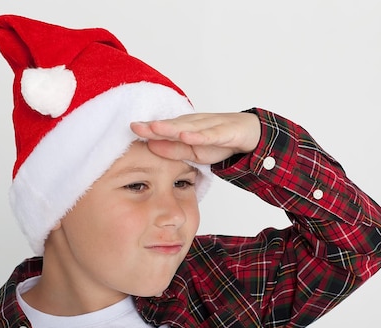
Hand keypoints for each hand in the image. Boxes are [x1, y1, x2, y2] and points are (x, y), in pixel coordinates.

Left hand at [130, 112, 259, 164]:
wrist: (251, 134)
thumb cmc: (221, 141)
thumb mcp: (194, 152)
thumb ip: (174, 150)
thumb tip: (151, 146)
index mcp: (186, 128)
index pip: (164, 129)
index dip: (147, 129)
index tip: (129, 130)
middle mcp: (196, 124)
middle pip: (172, 125)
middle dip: (154, 126)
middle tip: (134, 126)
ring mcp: (211, 126)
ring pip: (189, 127)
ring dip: (171, 128)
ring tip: (154, 128)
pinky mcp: (226, 131)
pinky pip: (211, 134)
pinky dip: (199, 135)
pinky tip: (186, 136)